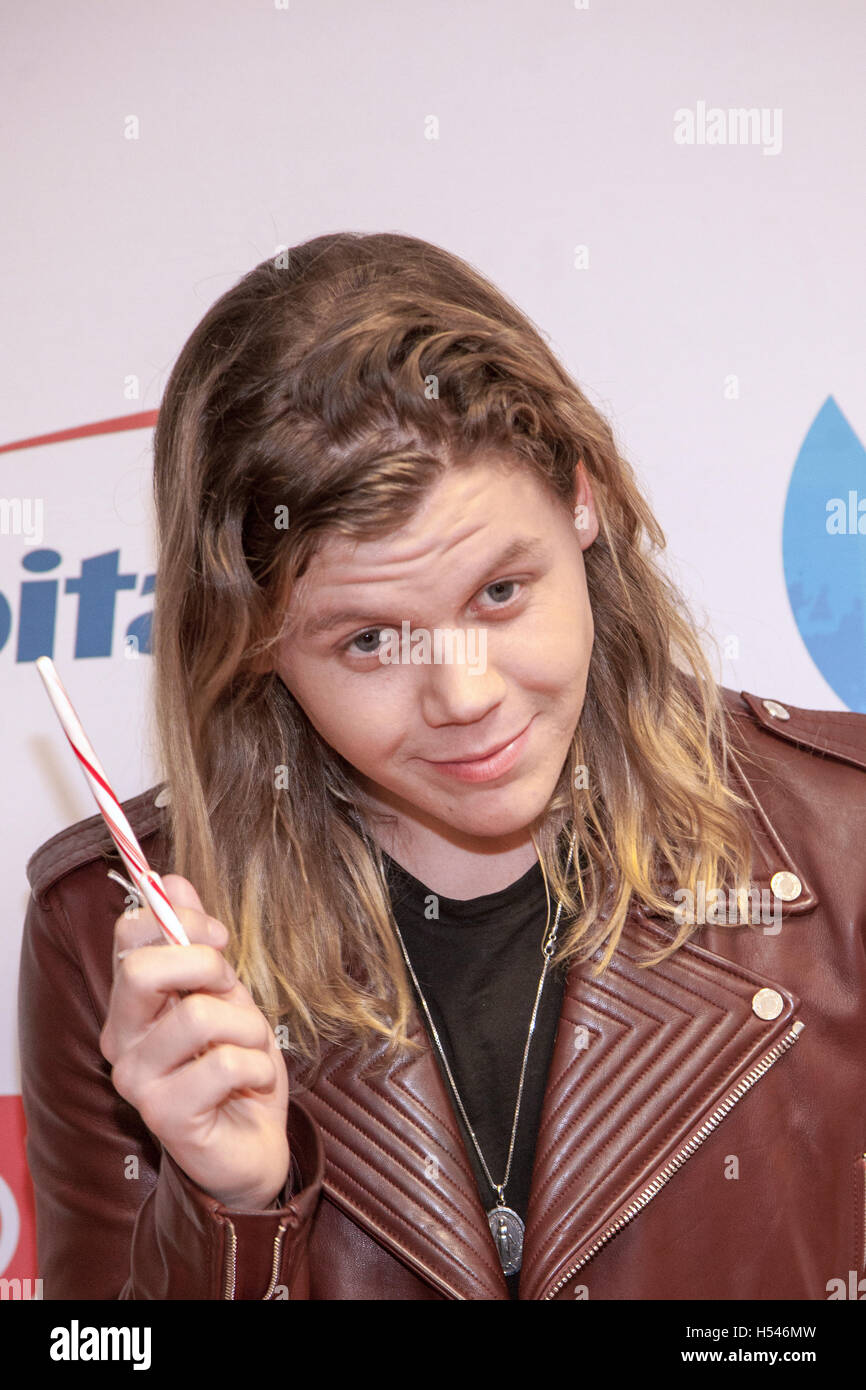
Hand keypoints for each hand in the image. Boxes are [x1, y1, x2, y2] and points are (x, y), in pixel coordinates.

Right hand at [99, 874, 289, 1208]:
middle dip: (207, 965)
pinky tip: (253, 1082)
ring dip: (248, 1024)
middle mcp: (122, 1038)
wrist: (254, 1144)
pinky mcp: (164, 1115)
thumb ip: (198, 942)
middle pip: (142, 969)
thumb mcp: (226, 992)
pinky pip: (225, 1063)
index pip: (129, 935)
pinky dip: (257, 1065)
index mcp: (133, 1001)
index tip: (221, 936)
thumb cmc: (236, 1066)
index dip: (181, 920)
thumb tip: (173, 880)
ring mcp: (137, 1079)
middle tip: (233, 989)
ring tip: (252, 1046)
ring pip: (198, 1015)